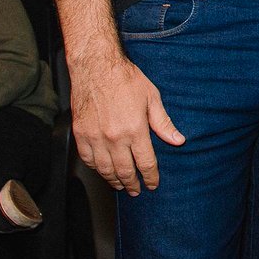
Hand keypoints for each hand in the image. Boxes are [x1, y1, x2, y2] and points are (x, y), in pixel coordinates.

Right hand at [71, 55, 183, 194]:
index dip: (151, 177)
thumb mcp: (152, 98)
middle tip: (137, 190)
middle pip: (125, 170)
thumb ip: (163, 123)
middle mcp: (114, 138)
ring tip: (121, 186)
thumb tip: (178, 140)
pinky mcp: (80, 134)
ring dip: (114, 180)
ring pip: (105, 169)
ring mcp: (95, 138)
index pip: (146, 163)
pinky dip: (96, 169)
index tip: (153, 184)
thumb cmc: (125, 79)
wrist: (96, 67)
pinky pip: (88, 159)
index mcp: (135, 130)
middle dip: (133, 183)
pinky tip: (103, 171)